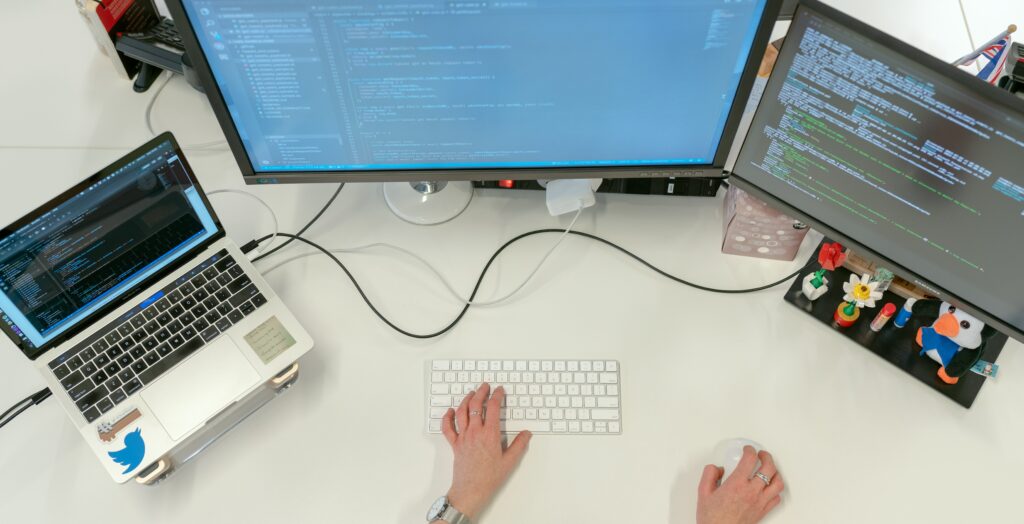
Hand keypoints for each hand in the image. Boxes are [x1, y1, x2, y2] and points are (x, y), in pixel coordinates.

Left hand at [441, 383, 531, 520]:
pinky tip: (450, 411)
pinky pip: (447, 428)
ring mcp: (463, 437)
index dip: (496, 396)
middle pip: (475, 405)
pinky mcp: (455, 444)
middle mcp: (475, 432)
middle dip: (481, 392)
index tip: (499, 391)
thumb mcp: (509, 461)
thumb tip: (526, 433)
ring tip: (471, 393)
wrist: (471, 490)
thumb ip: (519, 445)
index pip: (493, 408)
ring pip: (461, 412)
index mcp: (489, 434)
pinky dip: (447, 417)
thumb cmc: (489, 478)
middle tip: (485, 386)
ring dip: (466, 400)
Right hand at [696, 446, 783, 523]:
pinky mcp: (763, 512)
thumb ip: (709, 474)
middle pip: (769, 468)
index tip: (747, 449)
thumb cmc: (712, 519)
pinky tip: (769, 487)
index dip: (750, 450)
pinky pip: (776, 498)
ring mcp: (760, 502)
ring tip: (769, 468)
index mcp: (736, 484)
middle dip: (766, 457)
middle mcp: (751, 492)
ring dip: (775, 472)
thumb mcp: (703, 492)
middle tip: (761, 454)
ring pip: (777, 483)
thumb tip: (717, 468)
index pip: (750, 459)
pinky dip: (775, 489)